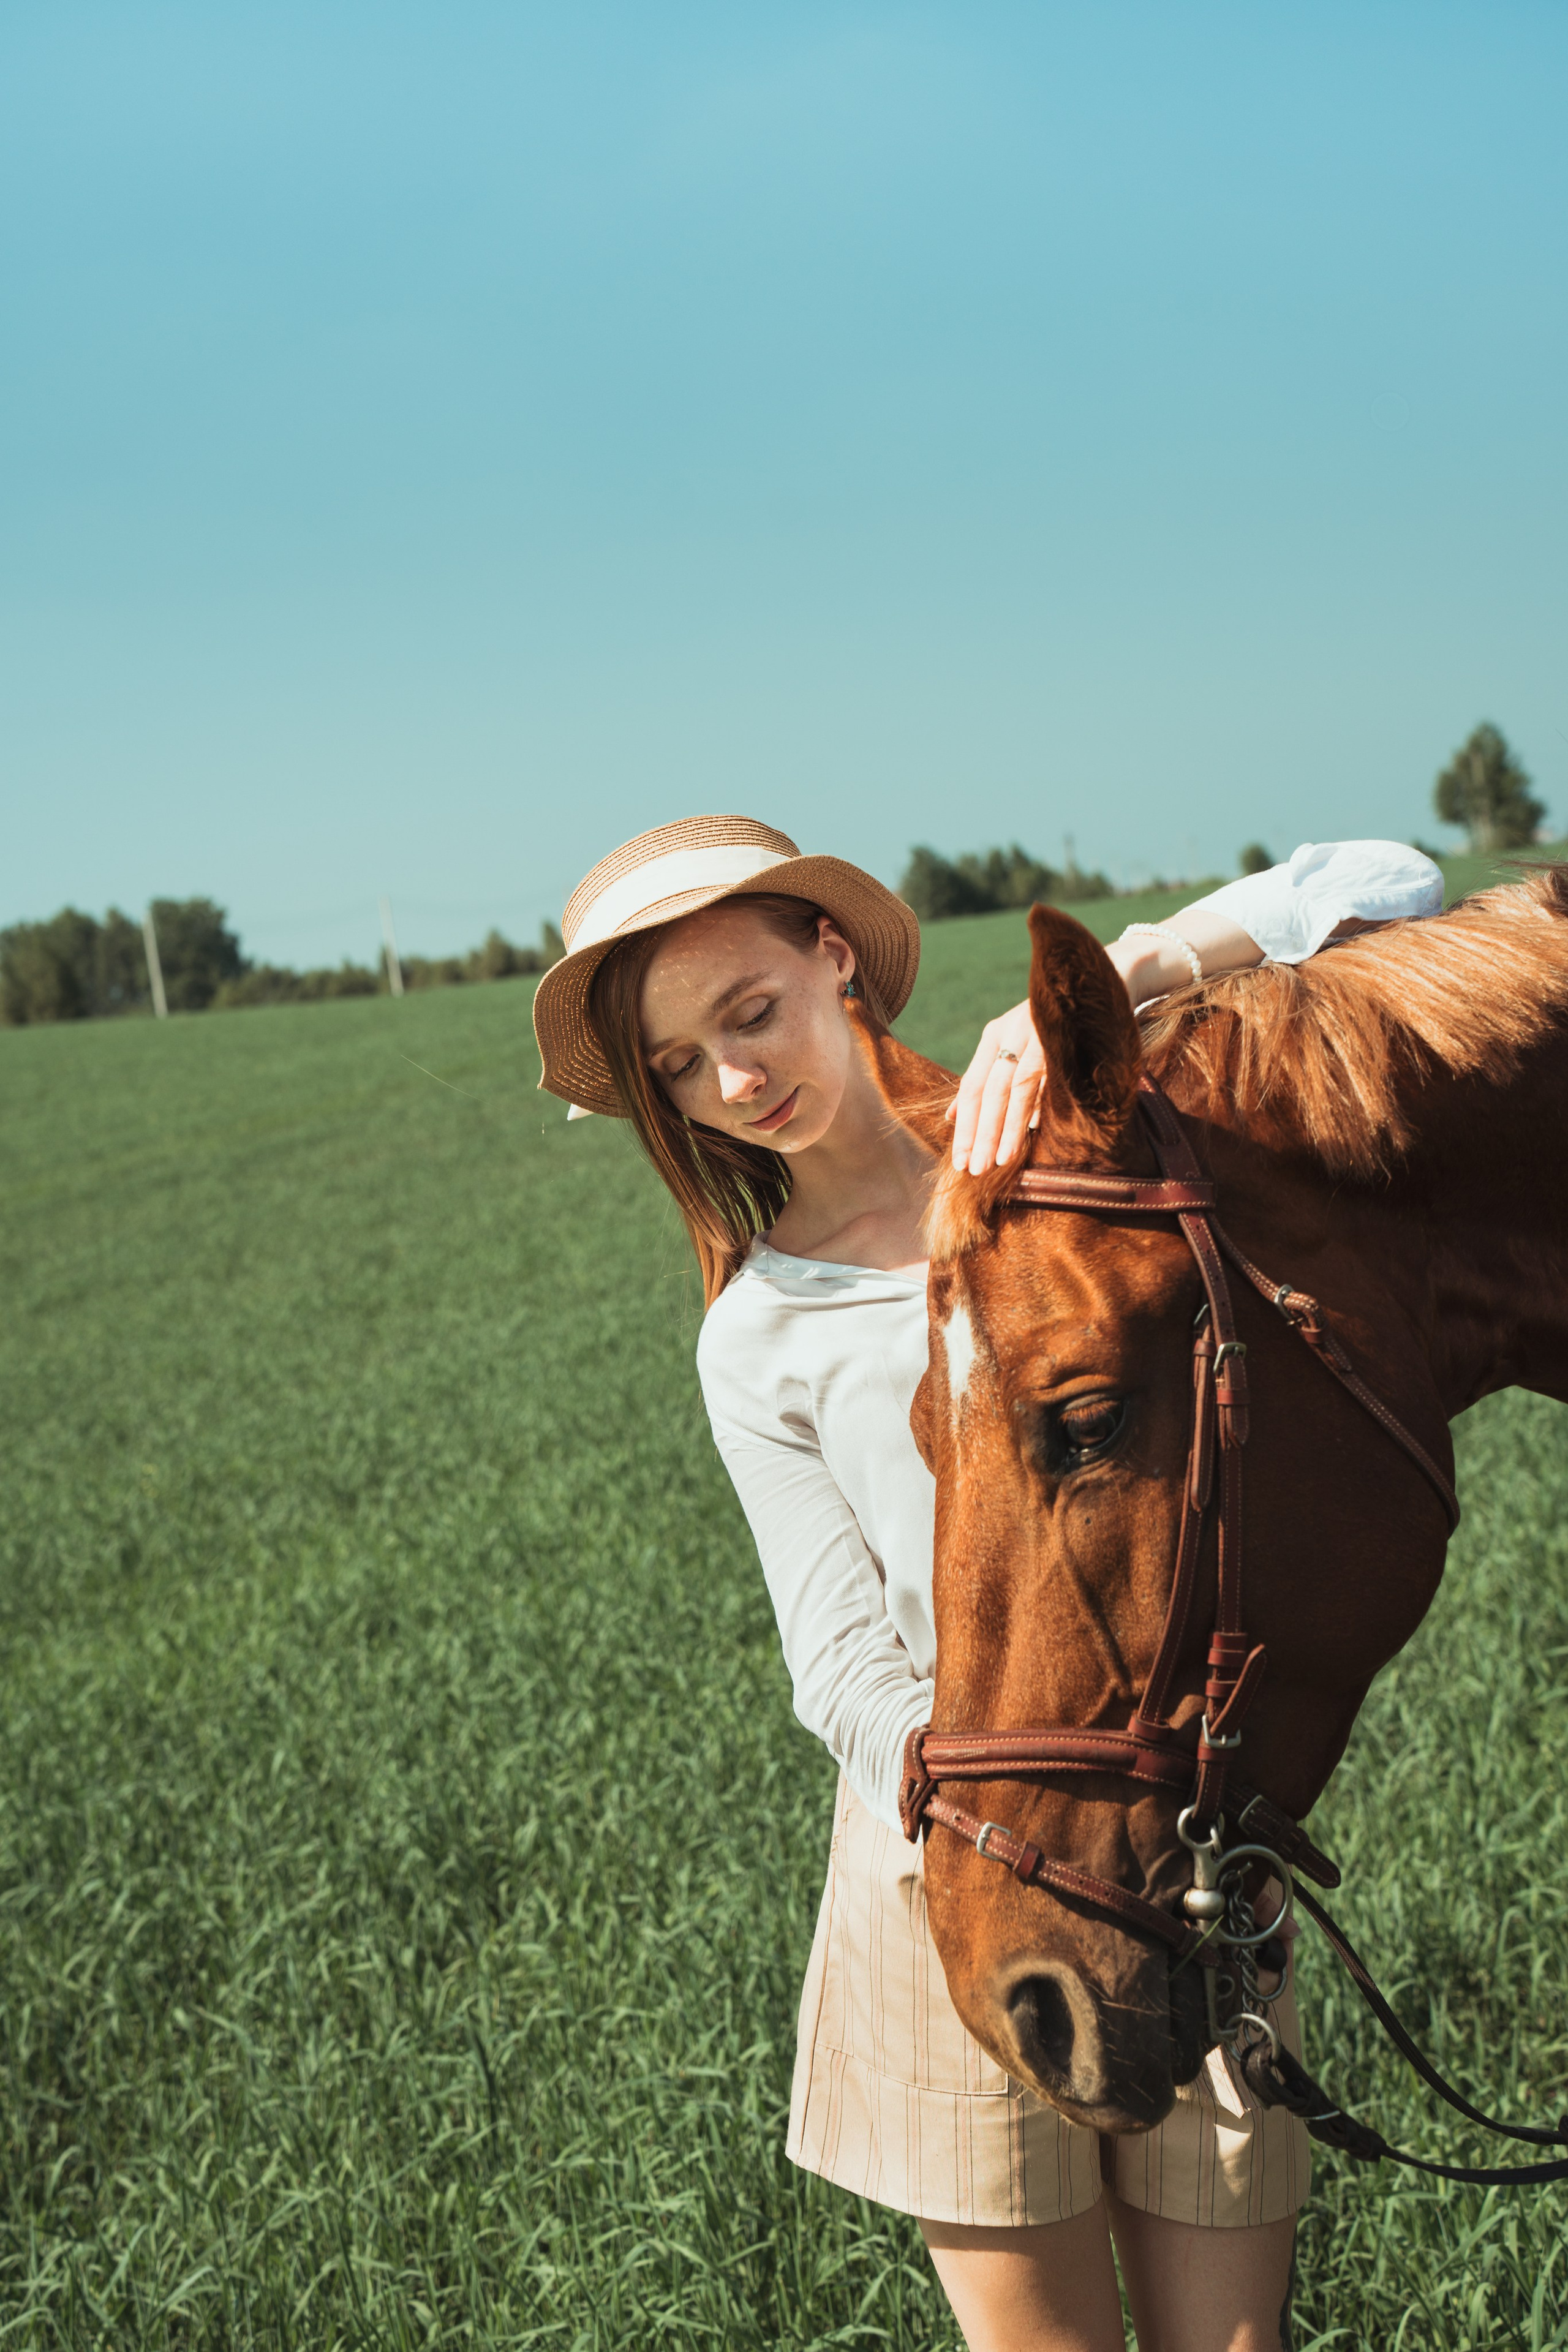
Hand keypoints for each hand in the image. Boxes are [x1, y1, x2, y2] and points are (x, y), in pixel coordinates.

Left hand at [948, 913, 1264, 1171]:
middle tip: (972, 1170)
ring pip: (1011, 1086)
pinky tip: (1029, 1133)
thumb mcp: (1026, 1050)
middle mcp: (1009, 1030)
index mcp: (995, 1035)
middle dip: (978, 1134)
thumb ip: (994, 1080)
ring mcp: (1035, 1029)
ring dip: (1004, 1127)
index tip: (958, 1162)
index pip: (970, 1087)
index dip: (963, 1128)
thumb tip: (954, 1118)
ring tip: (997, 1161)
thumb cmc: (1069, 1025)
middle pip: (985, 1091)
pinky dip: (1034, 1105)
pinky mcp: (1061, 1031)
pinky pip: (1041, 1074)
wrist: (1114, 976)